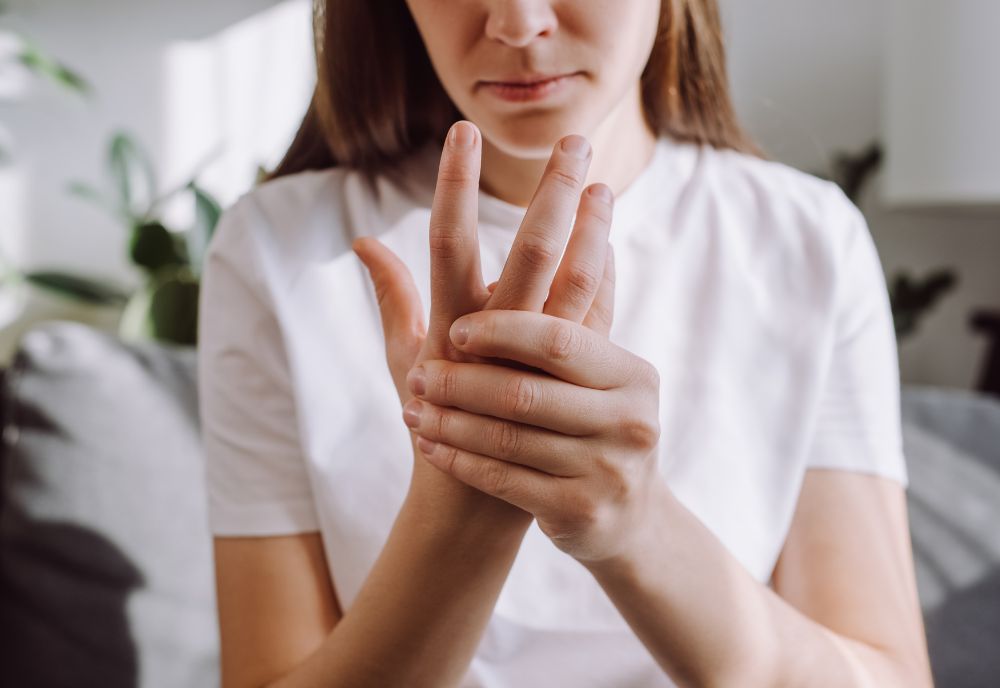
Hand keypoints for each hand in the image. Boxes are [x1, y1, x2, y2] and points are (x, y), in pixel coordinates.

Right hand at [353, 120, 615, 512]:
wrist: (474, 499)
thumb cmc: (432, 422)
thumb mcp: (402, 357)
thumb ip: (390, 294)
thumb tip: (364, 239)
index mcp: (447, 326)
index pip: (448, 241)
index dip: (454, 185)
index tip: (463, 131)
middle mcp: (495, 339)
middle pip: (530, 252)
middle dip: (553, 193)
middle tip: (573, 140)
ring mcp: (537, 362)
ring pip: (576, 283)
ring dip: (593, 230)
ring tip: (604, 181)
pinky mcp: (570, 382)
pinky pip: (592, 321)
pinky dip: (601, 278)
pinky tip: (608, 240)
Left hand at [402, 309, 662, 564]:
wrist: (627, 516)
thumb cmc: (597, 423)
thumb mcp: (598, 368)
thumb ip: (587, 291)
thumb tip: (596, 192)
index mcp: (628, 373)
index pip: (559, 341)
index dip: (504, 332)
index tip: (456, 328)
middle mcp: (627, 420)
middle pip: (526, 392)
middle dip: (464, 382)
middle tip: (418, 373)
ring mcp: (607, 470)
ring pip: (508, 439)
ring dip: (451, 422)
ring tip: (411, 406)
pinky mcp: (580, 512)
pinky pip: (504, 481)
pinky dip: (461, 460)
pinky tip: (430, 446)